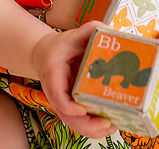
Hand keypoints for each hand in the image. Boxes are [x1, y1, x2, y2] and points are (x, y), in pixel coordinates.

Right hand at [32, 21, 118, 138]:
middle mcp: (56, 94)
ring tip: (111, 127)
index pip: (57, 95)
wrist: (46, 55)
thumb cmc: (61, 47)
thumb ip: (90, 30)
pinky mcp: (71, 107)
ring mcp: (63, 102)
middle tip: (106, 123)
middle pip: (67, 115)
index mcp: (53, 75)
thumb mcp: (73, 35)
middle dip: (86, 124)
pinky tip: (108, 126)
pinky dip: (92, 128)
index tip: (82, 110)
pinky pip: (79, 122)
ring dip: (92, 130)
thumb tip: (111, 30)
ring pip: (74, 123)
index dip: (68, 106)